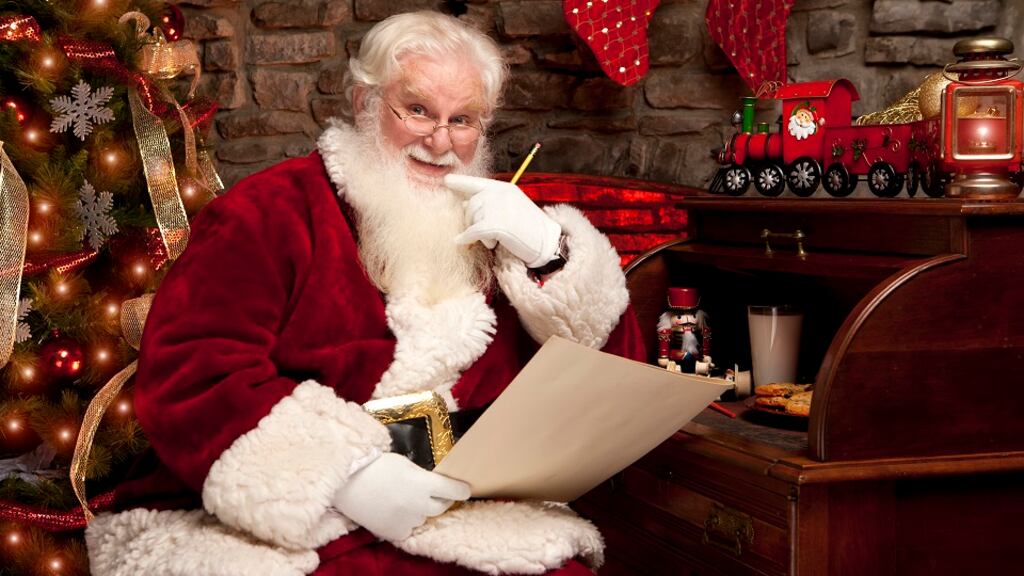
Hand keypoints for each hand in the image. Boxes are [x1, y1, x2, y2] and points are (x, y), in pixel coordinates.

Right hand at [332, 453, 469, 540]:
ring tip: (404, 499)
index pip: (454, 491)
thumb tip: (436, 483)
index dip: (461, 489)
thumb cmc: (375, 466)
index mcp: (422, 483)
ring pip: (424, 517)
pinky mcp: (395, 533)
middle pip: (441, 506)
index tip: (465, 489)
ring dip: (421, 510)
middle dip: (441, 499)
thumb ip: (423, 476)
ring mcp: (407, 521)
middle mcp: (418, 505)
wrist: (346, 483)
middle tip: (433, 492)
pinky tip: (394, 510)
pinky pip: (409, 529)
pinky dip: (406, 521)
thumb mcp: (405, 464)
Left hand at [446, 174, 561, 268]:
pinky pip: (472, 232)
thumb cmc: (530, 228)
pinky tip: (462, 242)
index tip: (447, 181)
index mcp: (504, 188)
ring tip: (494, 239)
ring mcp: (498, 207)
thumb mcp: (512, 207)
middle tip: (487, 234)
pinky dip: (466, 238)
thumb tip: (463, 204)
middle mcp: (500, 194)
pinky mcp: (496, 224)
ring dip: (477, 232)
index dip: (460, 182)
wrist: (548, 242)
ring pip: (471, 219)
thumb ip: (491, 203)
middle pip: (470, 205)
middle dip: (472, 220)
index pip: (477, 182)